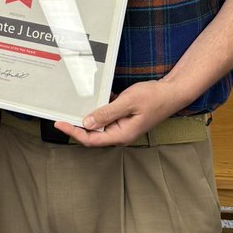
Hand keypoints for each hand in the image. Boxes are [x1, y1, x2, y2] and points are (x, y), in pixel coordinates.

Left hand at [53, 80, 185, 147]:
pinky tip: (92, 100)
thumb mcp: (128, 102)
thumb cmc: (154, 98)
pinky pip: (106, 117)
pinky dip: (98, 110)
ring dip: (87, 117)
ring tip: (72, 109)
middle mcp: (121, 134)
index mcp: (122, 134)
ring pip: (99, 125)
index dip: (73, 132)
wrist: (172, 93)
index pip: (91, 139)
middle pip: (92, 135)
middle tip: (61, 115)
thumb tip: (87, 123)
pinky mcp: (124, 118)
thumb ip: (107, 113)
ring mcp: (122, 127)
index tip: (60, 123)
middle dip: (76, 126)